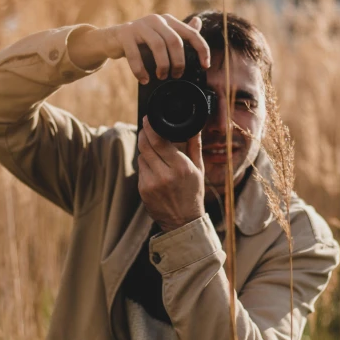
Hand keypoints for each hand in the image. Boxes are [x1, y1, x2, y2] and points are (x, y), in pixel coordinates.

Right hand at [67, 14, 210, 82]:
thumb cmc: (141, 41)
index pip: (191, 33)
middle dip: (178, 62)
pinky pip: (135, 55)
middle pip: (175, 41)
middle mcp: (156, 20)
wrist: (113, 39)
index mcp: (168, 20)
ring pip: (157, 46)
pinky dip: (141, 70)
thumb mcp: (162, 36)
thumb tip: (199, 22)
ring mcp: (139, 26)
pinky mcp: (125, 34)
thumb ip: (180, 32)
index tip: (205, 65)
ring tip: (161, 77)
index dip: (202, 50)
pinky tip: (144, 79)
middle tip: (176, 75)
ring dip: (162, 65)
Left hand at [138, 116, 204, 232]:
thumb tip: (195, 126)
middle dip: (144, 134)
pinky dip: (146, 166)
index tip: (148, 118)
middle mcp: (165, 175)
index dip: (150, 128)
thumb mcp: (199, 169)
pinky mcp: (143, 190)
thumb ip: (194, 145)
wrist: (183, 221)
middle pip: (146, 146)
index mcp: (181, 167)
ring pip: (142, 157)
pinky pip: (141, 170)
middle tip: (146, 127)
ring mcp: (152, 183)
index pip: (160, 142)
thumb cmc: (193, 193)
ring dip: (146, 151)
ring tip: (157, 154)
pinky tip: (155, 170)